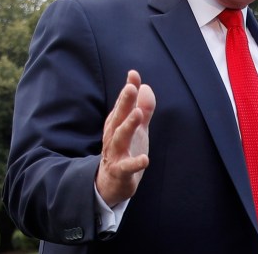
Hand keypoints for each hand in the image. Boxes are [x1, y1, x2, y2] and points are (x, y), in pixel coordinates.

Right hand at [96, 70, 154, 206]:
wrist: (111, 184)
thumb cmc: (124, 151)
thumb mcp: (136, 128)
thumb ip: (143, 108)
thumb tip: (145, 86)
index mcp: (117, 124)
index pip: (123, 104)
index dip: (128, 89)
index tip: (133, 74)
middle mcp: (114, 136)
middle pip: (118, 117)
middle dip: (124, 102)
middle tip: (131, 88)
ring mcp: (116, 154)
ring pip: (120, 138)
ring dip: (128, 126)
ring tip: (138, 115)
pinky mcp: (120, 172)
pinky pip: (126, 167)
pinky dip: (135, 163)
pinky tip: (145, 159)